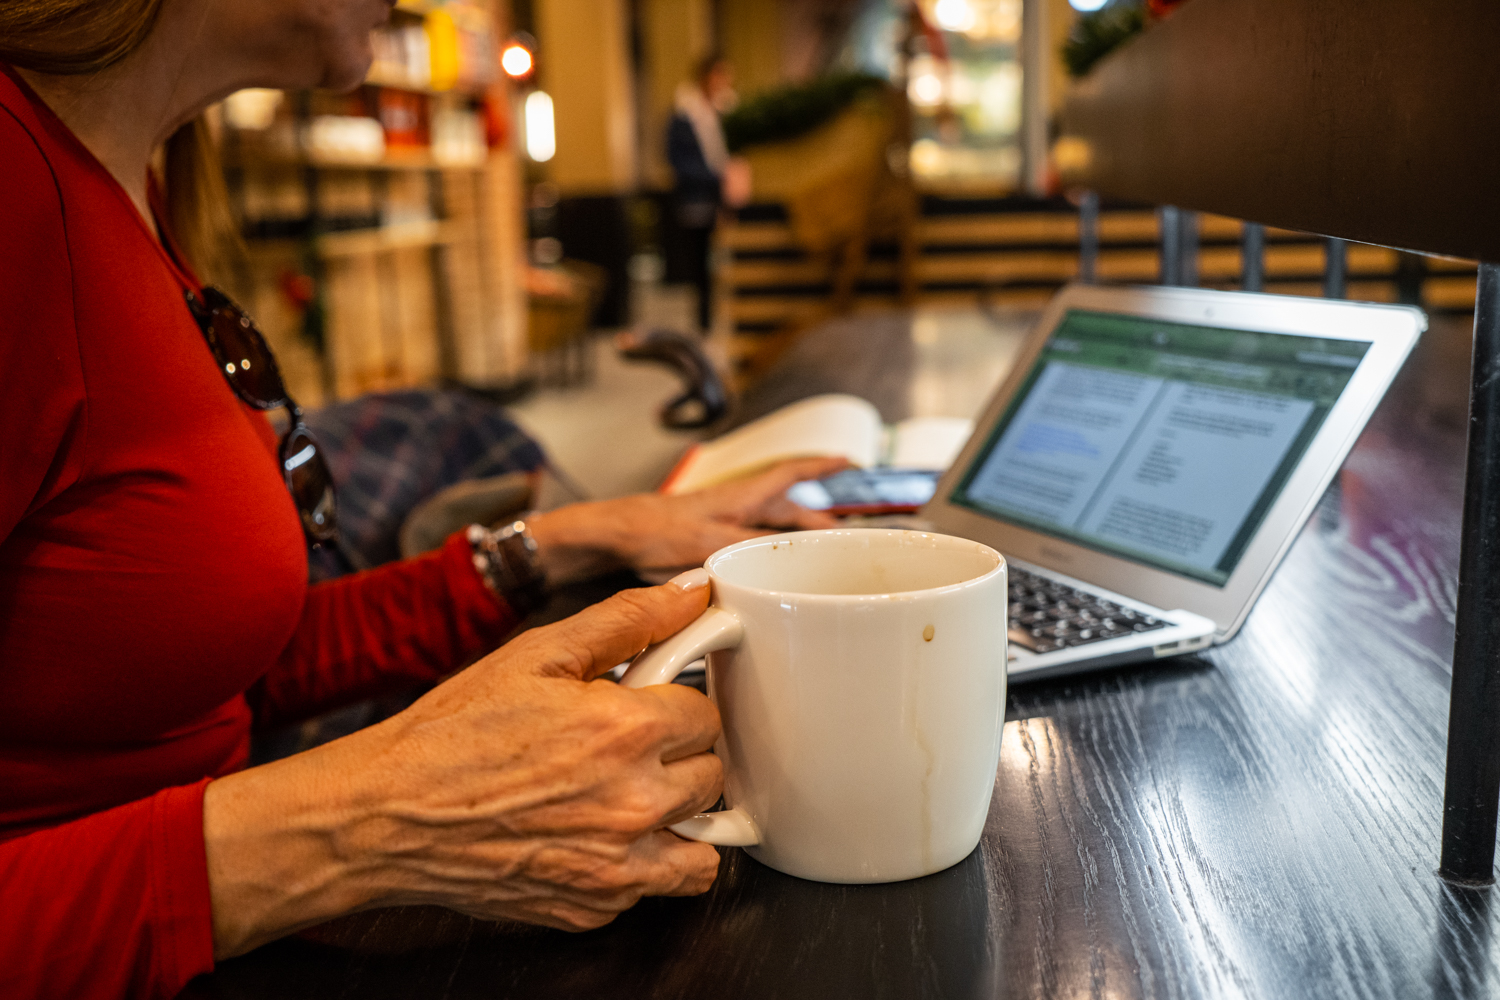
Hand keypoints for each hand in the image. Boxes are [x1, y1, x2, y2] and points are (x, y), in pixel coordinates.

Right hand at [203, 575, 722, 956]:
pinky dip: (640, 864)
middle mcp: (634, 804)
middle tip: (629, 747)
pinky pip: (654, 886)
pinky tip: (598, 835)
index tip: (648, 705)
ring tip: (632, 795)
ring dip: (680, 818)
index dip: (676, 702)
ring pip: (705, 844)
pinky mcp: (594, 908)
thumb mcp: (538, 654)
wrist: (386, 815)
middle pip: (712, 776)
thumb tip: (692, 593)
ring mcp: (617, 867)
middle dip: (679, 755)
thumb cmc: (453, 733)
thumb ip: (628, 619)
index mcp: (627, 731)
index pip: (708, 714)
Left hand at [528, 456, 850, 580]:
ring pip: (764, 531)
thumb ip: (749, 552)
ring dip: (788, 541)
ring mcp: (717, 528)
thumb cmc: (647, 530)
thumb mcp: (710, 542)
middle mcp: (732, 510)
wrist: (604, 540)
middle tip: (841, 532)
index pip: (789, 475)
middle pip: (784, 508)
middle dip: (814, 517)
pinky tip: (764, 581)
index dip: (820, 468)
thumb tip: (786, 564)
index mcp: (738, 498)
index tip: (850, 462)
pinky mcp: (701, 549)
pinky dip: (762, 562)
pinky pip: (745, 551)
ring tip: (811, 559)